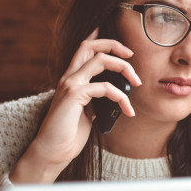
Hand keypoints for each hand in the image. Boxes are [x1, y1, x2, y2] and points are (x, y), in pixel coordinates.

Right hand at [10, 29, 141, 182]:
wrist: (52, 153)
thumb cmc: (68, 135)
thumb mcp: (87, 113)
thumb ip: (96, 100)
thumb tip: (114, 95)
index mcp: (71, 80)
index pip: (83, 50)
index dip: (98, 38)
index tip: (116, 38)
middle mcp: (69, 78)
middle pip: (89, 46)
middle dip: (113, 44)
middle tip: (131, 55)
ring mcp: (70, 85)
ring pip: (100, 60)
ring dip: (124, 68)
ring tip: (137, 82)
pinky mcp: (74, 96)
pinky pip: (105, 87)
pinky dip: (122, 97)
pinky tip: (128, 110)